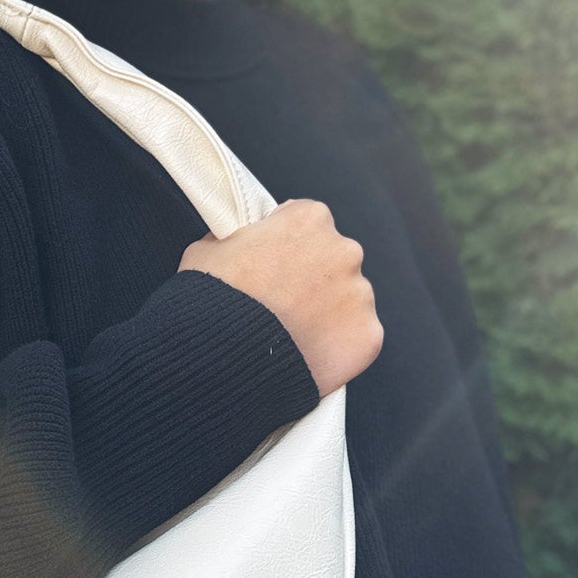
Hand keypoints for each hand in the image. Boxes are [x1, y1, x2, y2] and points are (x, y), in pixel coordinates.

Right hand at [177, 198, 383, 398]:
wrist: (223, 359)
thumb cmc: (212, 300)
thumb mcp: (208, 249)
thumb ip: (236, 238)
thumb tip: (240, 241)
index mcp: (309, 219)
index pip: (305, 223)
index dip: (285, 246)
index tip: (271, 266)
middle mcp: (345, 250)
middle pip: (332, 260)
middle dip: (312, 279)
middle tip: (280, 305)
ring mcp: (360, 295)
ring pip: (347, 300)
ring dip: (326, 313)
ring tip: (290, 335)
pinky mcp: (369, 336)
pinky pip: (356, 338)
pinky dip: (337, 347)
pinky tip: (307, 355)